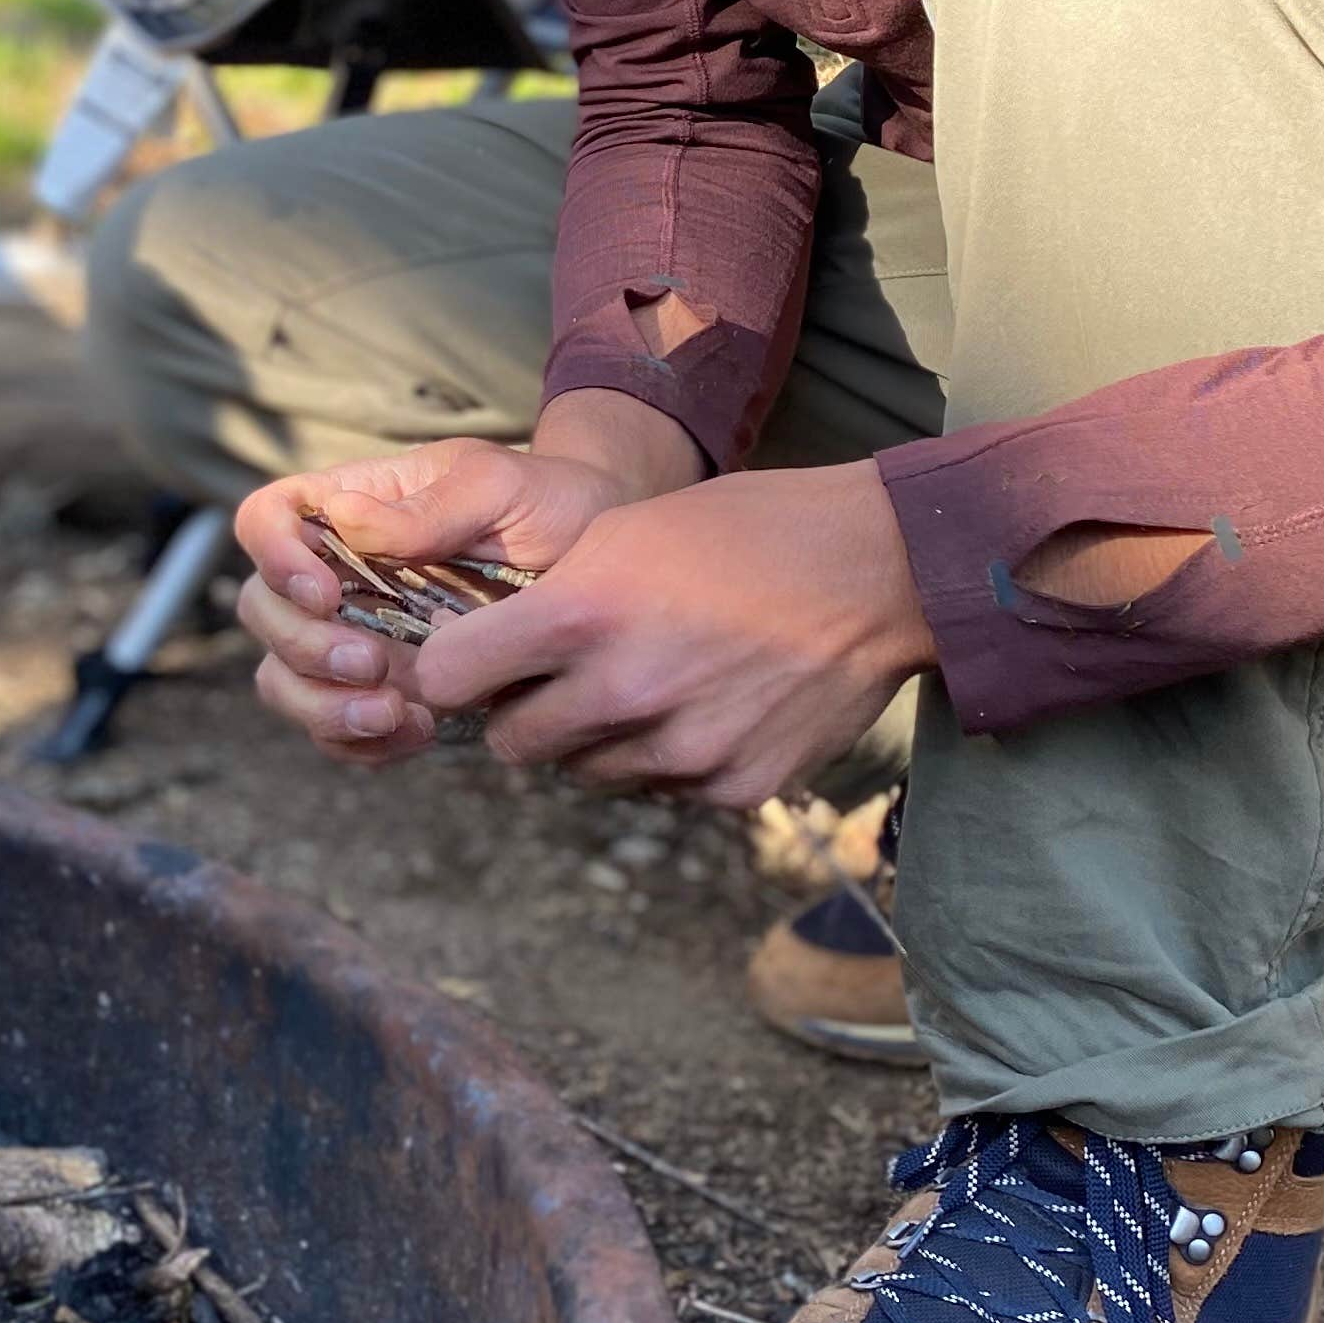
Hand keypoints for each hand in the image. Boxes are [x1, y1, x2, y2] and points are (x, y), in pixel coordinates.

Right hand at [231, 395, 698, 766]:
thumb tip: (345, 519)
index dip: (274, 558)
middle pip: (262, 611)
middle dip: (306, 648)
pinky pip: (335, 732)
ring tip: (399, 715)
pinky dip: (361, 744)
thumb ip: (428, 507)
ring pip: (283, 680)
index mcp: (349, 508)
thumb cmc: (547, 505)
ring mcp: (353, 638)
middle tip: (374, 665)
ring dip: (324, 708)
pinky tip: (419, 734)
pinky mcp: (382, 693)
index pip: (266, 518)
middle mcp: (335, 574)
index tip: (327, 593)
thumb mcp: (499, 487)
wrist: (600, 571)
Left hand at [410, 460, 938, 808]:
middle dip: (524, 714)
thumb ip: (550, 600)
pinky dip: (669, 758)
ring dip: (598, 740)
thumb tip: (485, 658)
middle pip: (511, 745)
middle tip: (564, 679)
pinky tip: (708, 704)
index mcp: (582, 613)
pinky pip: (660, 790)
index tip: (471, 665)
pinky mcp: (732, 787)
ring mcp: (680, 749)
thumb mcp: (623, 534)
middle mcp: (624, 690)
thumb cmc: (742, 533)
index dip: (453, 671)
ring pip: (585, 773)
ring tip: (652, 680)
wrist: (877, 568)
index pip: (446, 679)